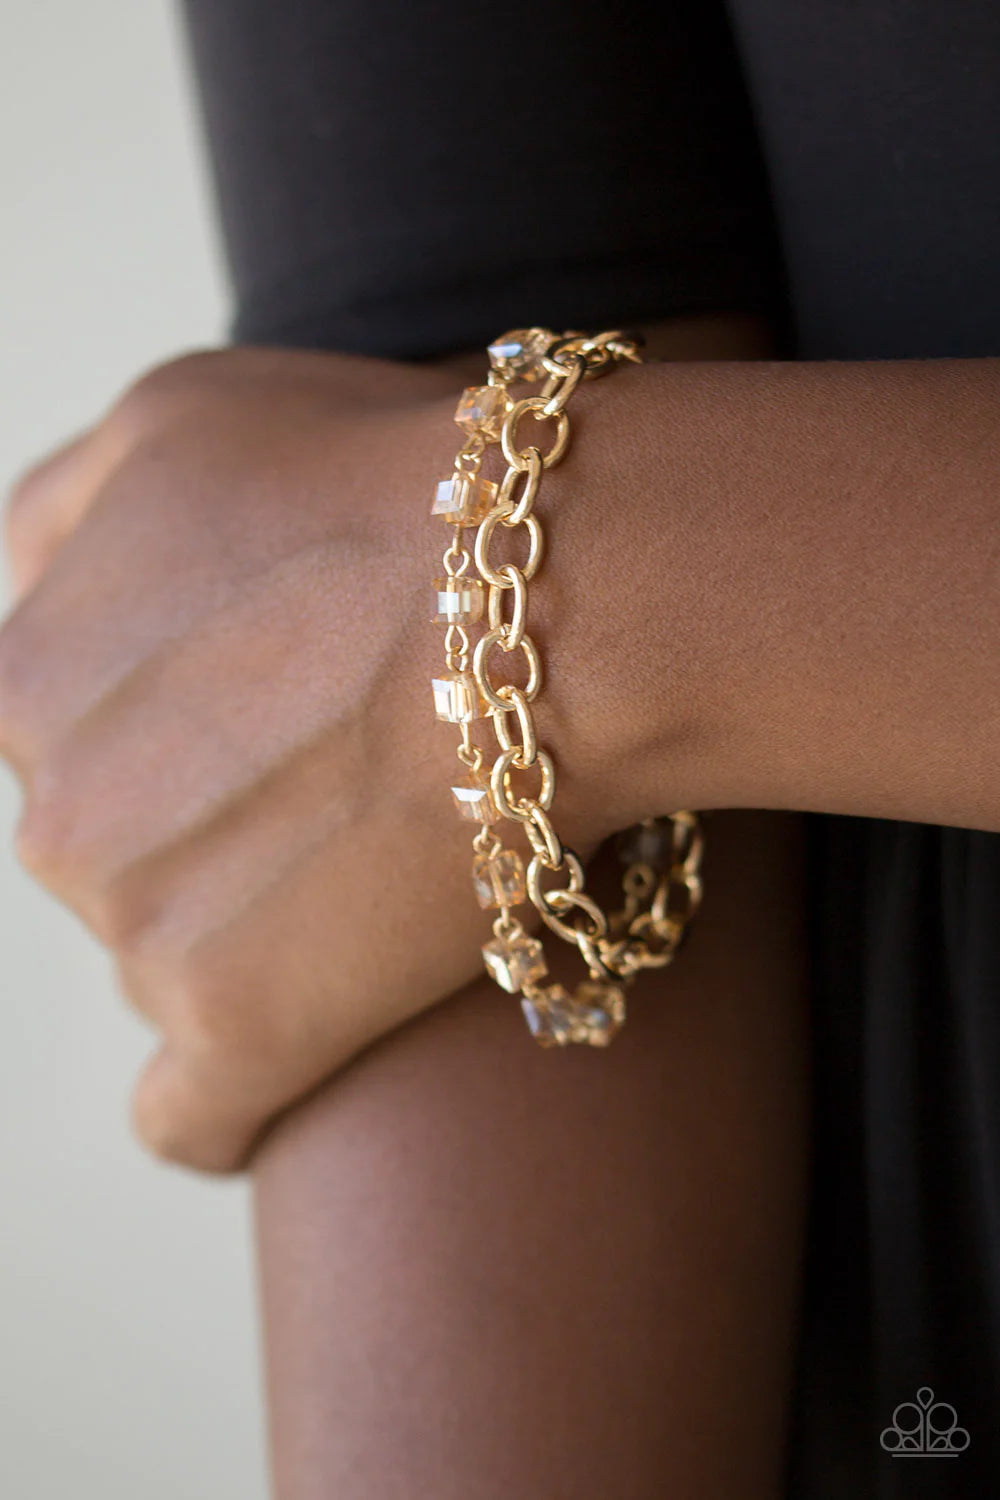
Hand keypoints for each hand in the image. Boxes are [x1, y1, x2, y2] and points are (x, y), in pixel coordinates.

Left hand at [0, 348, 613, 1170]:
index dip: (170, 706)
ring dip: (245, 919)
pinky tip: (278, 1047)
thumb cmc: (378, 489)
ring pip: (162, 954)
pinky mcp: (244, 1031)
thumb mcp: (169, 422)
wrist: (548, 603)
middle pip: (110, 847)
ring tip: (369, 857)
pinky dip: (222, 1097)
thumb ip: (57, 519)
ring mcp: (143, 936)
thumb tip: (25, 602)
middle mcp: (52, 818)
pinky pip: (189, 1116)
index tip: (259, 704)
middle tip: (335, 767)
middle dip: (199, 813)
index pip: (60, 724)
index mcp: (22, 676)